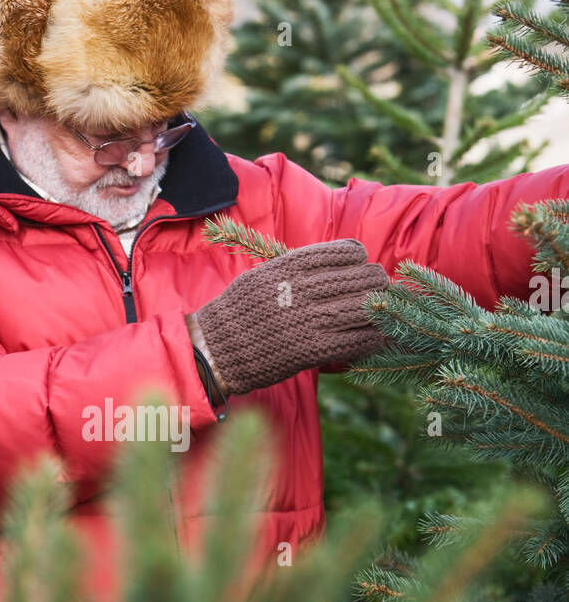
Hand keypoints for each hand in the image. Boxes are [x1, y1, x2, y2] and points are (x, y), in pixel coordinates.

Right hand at [190, 238, 389, 396]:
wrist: (217, 349)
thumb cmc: (238, 313)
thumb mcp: (261, 276)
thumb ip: (293, 268)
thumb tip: (326, 263)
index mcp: (288, 268)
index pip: (339, 252)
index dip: (357, 256)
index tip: (361, 261)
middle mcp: (300, 291)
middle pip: (358, 278)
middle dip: (376, 280)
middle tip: (382, 284)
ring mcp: (307, 320)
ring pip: (362, 308)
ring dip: (380, 308)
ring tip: (385, 310)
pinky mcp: (310, 350)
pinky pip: (354, 341)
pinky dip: (371, 339)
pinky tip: (376, 338)